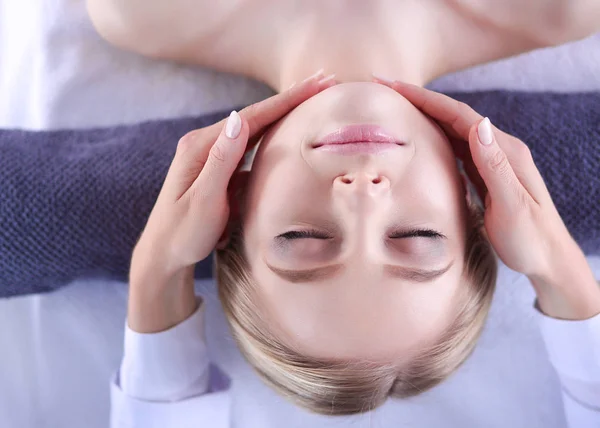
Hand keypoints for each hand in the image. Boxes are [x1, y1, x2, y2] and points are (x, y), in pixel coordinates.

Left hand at [128, 71, 336, 331]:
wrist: (163, 256)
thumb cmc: (182, 233)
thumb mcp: (203, 200)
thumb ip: (221, 161)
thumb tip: (239, 117)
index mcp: (201, 146)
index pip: (252, 116)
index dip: (287, 100)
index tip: (317, 83)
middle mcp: (206, 144)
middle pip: (255, 117)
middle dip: (290, 100)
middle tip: (323, 81)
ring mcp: (211, 156)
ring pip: (255, 130)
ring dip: (284, 115)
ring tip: (311, 100)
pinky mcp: (218, 170)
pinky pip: (250, 149)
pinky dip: (272, 137)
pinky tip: (288, 132)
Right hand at [374, 79, 599, 318]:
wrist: (549, 260)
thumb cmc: (531, 238)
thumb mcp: (513, 205)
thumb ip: (495, 165)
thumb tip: (479, 123)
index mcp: (505, 151)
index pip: (460, 116)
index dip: (426, 99)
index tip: (395, 86)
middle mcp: (498, 149)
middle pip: (453, 117)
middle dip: (419, 100)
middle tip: (385, 88)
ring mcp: (491, 162)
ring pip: (452, 131)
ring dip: (424, 116)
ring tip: (395, 107)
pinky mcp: (485, 175)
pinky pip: (455, 149)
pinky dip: (434, 137)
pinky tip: (419, 137)